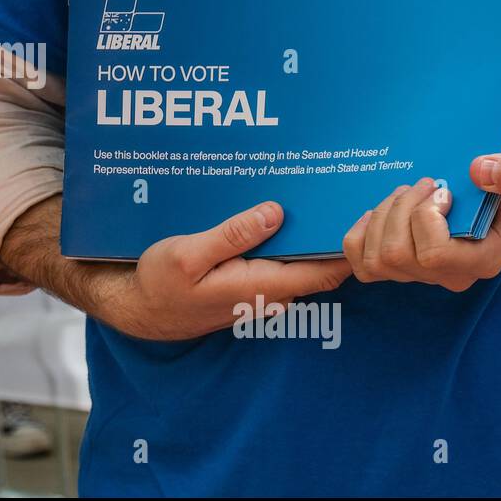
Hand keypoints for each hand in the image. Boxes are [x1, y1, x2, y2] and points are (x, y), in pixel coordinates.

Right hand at [100, 201, 350, 340]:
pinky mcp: (250, 284)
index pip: (324, 272)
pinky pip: (282, 262)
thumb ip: (233, 235)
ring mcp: (261, 291)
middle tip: (342, 189)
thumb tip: (276, 213)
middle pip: (319, 264)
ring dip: (310, 234)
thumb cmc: (160, 284)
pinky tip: (283, 215)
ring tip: (317, 194)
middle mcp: (270, 293)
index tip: (360, 212)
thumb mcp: (188, 254)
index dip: (346, 246)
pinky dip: (288, 240)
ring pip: (301, 262)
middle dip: (332, 231)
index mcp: (260, 285)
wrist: (140, 310)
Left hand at [341, 143, 500, 291]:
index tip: (440, 190)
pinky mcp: (399, 266)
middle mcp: (451, 275)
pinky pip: (361, 262)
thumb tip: (480, 171)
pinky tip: (378, 212)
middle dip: (399, 210)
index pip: (434, 255)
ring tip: (403, 194)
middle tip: (420, 184)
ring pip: (375, 259)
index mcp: (484, 259)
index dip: (425, 217)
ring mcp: (422, 274)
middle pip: (397, 255)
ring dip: (380, 217)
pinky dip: (360, 234)